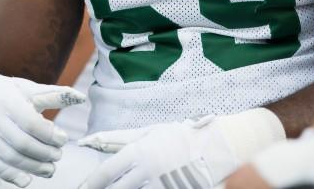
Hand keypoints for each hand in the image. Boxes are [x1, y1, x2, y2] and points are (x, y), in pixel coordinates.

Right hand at [0, 72, 86, 186]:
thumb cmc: (9, 93)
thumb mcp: (29, 89)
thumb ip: (55, 94)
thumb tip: (81, 97)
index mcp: (7, 101)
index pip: (30, 122)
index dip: (49, 134)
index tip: (63, 138)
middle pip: (22, 143)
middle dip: (44, 153)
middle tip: (59, 155)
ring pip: (10, 157)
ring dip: (33, 167)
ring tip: (50, 169)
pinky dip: (11, 176)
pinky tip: (27, 180)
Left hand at [79, 109, 283, 188]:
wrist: (222, 145)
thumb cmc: (183, 135)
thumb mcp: (152, 131)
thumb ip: (124, 138)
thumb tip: (97, 141)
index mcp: (140, 152)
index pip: (107, 172)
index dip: (91, 183)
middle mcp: (147, 170)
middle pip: (115, 188)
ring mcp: (160, 184)